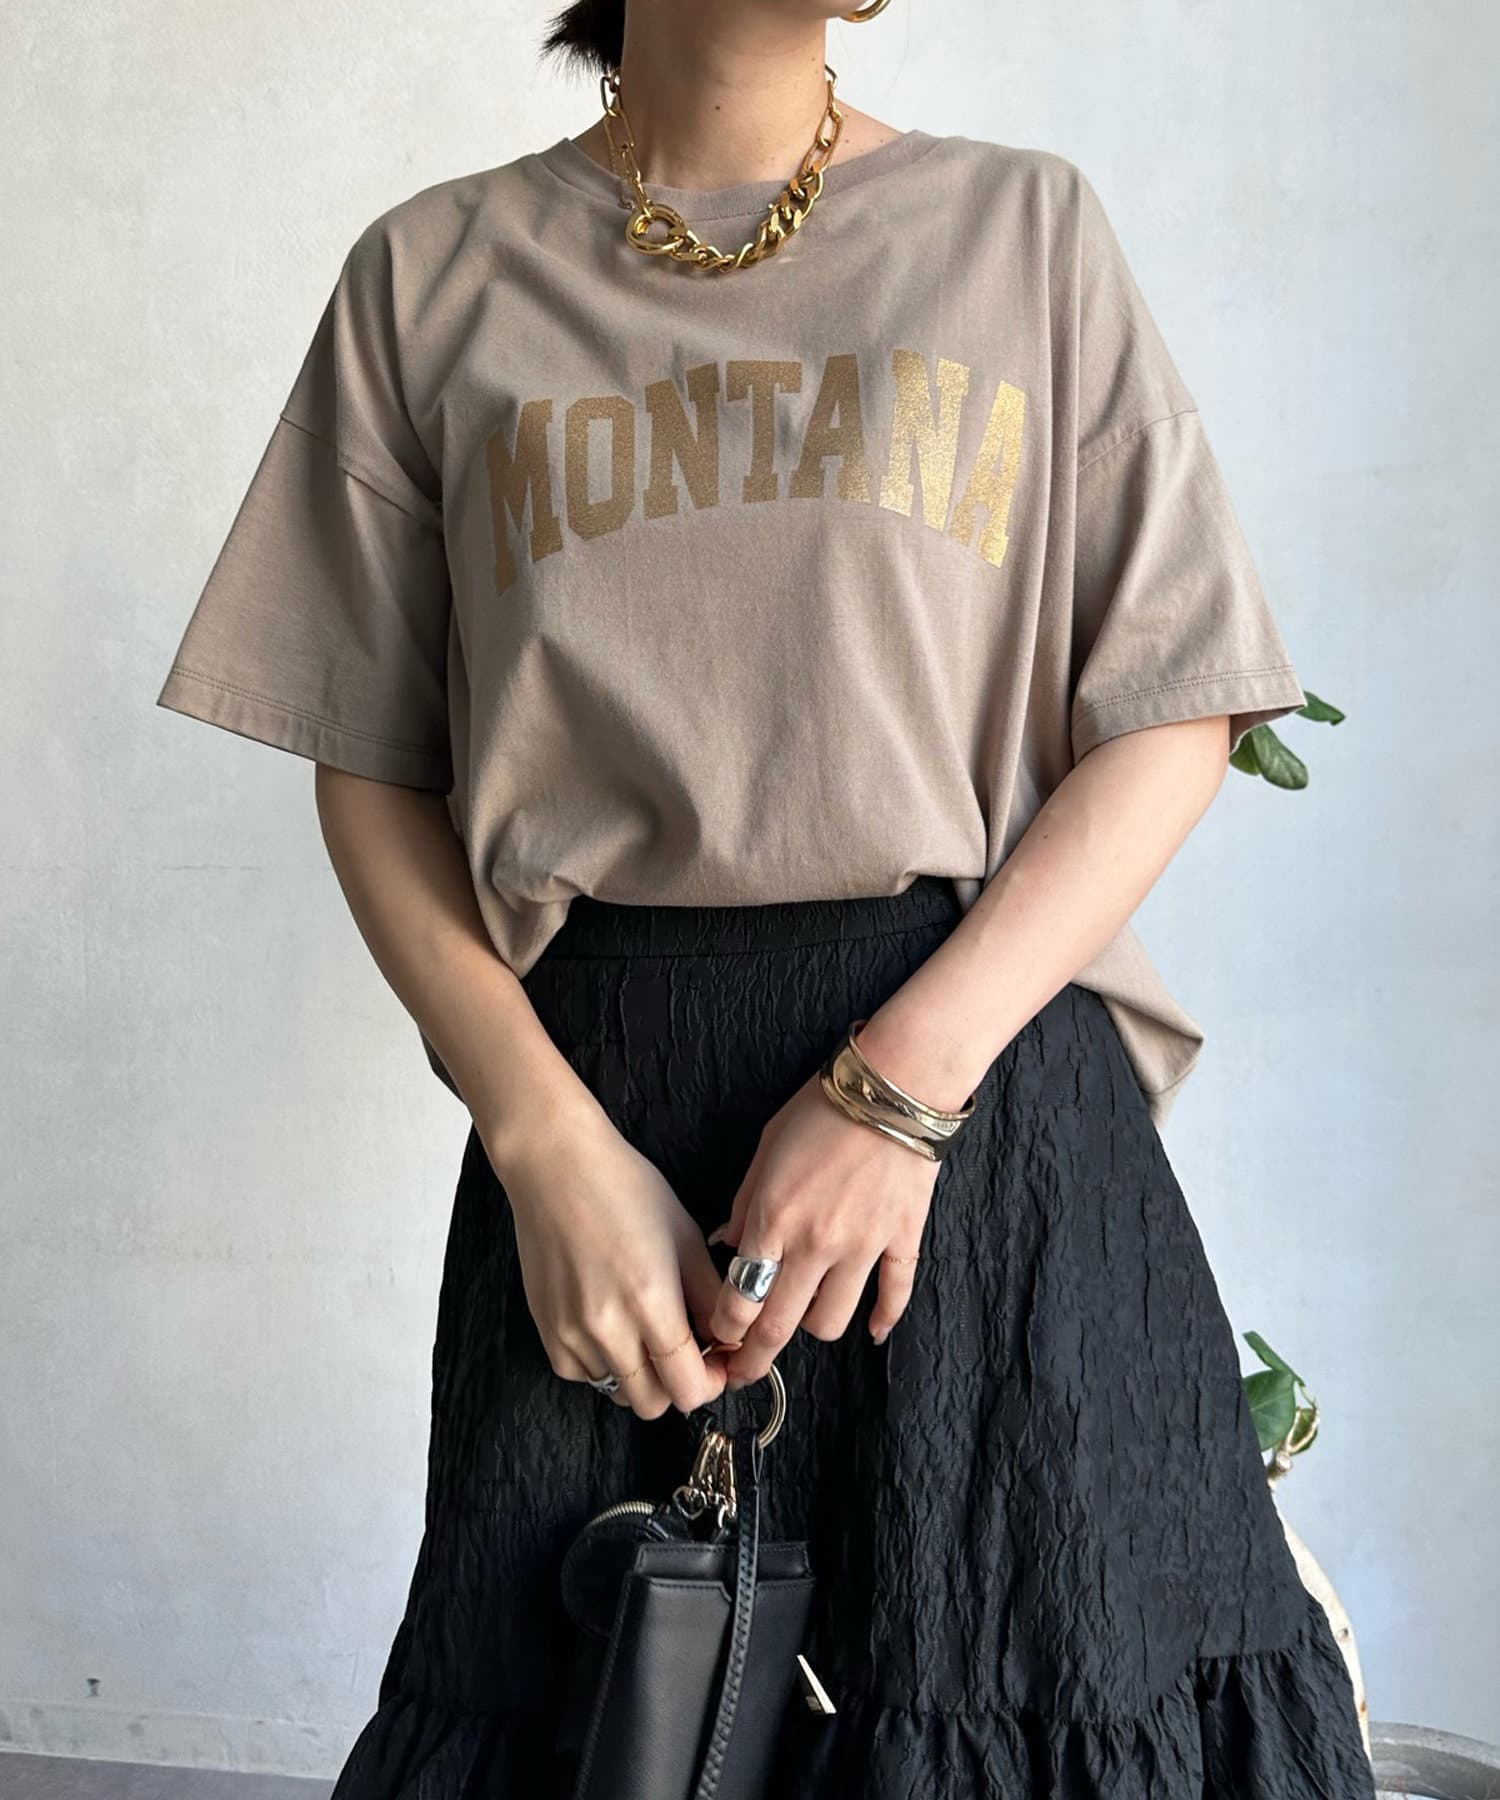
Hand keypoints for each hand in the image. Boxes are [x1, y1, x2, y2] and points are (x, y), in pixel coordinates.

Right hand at [485, 1101, 728, 1420]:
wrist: (557, 1168)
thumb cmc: (626, 1189)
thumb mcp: (685, 1237)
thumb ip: (709, 1297)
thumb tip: (726, 1339)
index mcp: (651, 1304)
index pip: (689, 1388)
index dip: (712, 1383)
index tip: (718, 1363)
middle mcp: (608, 1329)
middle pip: (654, 1404)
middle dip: (679, 1386)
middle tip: (688, 1353)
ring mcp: (572, 1335)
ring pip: (619, 1393)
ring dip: (642, 1377)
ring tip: (648, 1335)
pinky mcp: (547, 1331)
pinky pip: (584, 1375)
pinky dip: (605, 1365)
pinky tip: (614, 1327)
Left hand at [704, 1070, 941, 1388]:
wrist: (892, 1086)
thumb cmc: (822, 1109)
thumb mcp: (766, 1149)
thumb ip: (746, 1204)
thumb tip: (731, 1246)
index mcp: (774, 1219)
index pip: (740, 1299)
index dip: (725, 1330)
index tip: (719, 1339)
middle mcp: (816, 1243)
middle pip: (781, 1326)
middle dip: (755, 1357)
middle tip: (745, 1370)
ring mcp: (863, 1248)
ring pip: (833, 1322)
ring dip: (813, 1328)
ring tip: (805, 1317)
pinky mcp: (902, 1241)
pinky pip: (894, 1297)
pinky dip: (884, 1320)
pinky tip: (874, 1332)